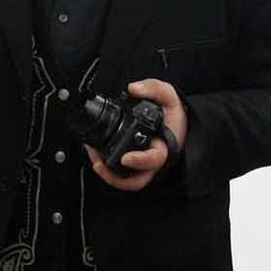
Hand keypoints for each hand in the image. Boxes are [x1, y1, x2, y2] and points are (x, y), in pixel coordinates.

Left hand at [84, 78, 187, 192]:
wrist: (176, 122)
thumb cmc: (173, 114)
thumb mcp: (170, 96)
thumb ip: (154, 89)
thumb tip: (134, 88)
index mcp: (165, 147)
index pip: (155, 159)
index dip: (140, 161)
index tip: (125, 158)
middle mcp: (154, 161)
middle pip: (137, 180)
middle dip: (116, 177)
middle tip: (99, 164)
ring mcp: (143, 167)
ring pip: (128, 181)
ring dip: (108, 175)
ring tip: (94, 160)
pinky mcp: (134, 166)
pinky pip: (122, 176)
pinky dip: (108, 171)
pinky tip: (97, 156)